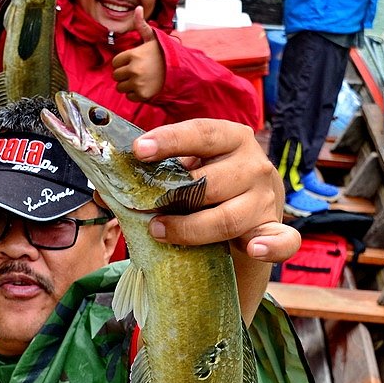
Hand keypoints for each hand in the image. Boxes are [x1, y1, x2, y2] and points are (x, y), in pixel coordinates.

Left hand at [111, 7, 165, 101]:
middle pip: (116, 76)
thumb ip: (142, 25)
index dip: (122, 63)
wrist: (180, 72)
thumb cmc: (165, 55)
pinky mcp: (142, 94)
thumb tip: (138, 8)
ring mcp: (138, 83)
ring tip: (140, 80)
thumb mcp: (153, 38)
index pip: (115, 63)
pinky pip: (129, 97)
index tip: (132, 63)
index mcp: (134, 54)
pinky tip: (144, 87)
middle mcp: (134, 69)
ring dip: (128, 85)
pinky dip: (134, 94)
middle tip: (136, 72)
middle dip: (124, 75)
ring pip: (121, 87)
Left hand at [132, 118, 299, 322]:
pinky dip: (271, 246)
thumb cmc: (207, 190)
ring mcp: (266, 199)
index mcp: (230, 138)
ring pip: (230, 216)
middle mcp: (253, 165)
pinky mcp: (274, 230)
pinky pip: (283, 240)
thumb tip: (100, 191)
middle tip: (147, 212)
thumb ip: (152, 177)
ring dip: (193, 229)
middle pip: (212, 182)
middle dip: (176, 198)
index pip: (201, 133)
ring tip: (163, 233)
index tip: (138, 150)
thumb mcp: (184, 175)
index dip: (169, 140)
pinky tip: (254, 249)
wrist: (250, 214)